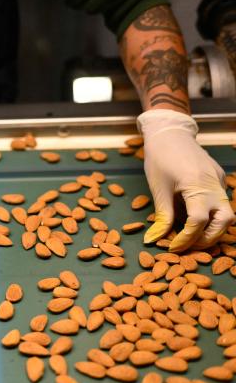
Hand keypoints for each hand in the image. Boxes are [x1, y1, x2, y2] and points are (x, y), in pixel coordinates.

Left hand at [139, 109, 233, 252]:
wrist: (170, 133)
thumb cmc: (159, 159)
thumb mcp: (158, 189)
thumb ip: (161, 216)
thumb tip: (153, 240)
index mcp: (196, 186)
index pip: (197, 222)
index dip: (186, 239)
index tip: (172, 248)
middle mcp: (214, 185)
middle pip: (224, 222)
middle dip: (207, 239)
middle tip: (188, 247)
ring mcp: (220, 182)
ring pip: (228, 214)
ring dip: (213, 229)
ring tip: (192, 237)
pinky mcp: (220, 179)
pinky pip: (222, 203)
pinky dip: (211, 216)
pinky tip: (194, 220)